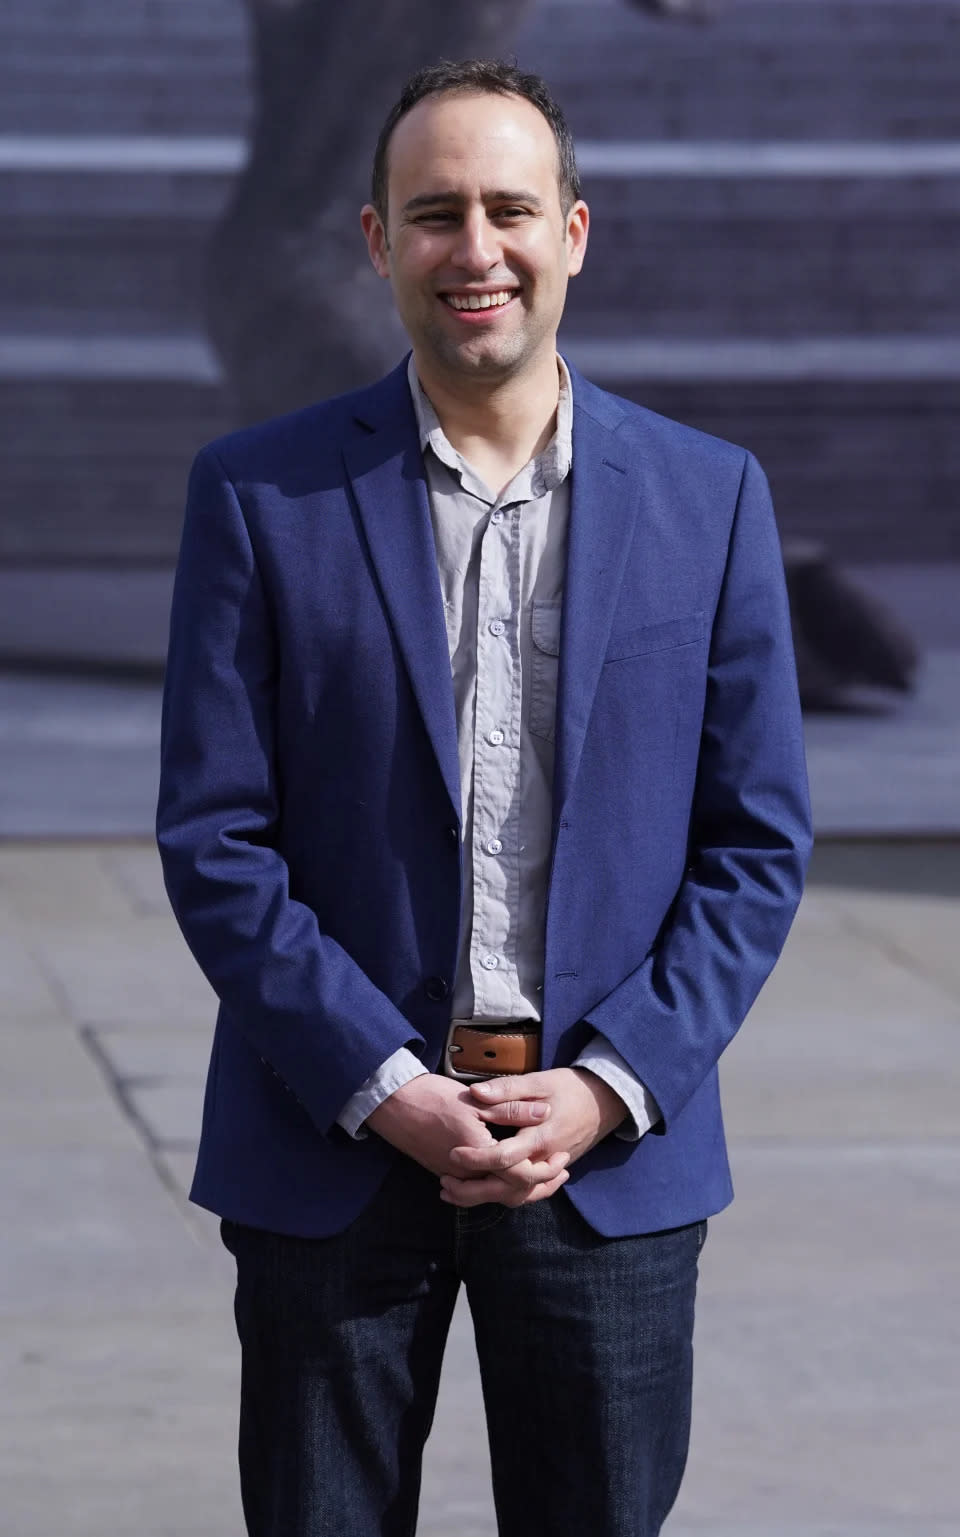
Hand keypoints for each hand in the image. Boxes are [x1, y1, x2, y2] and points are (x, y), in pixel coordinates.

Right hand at [365, 1072, 557, 1183]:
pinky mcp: (447, 1175)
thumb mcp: (477, 1099)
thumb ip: (513, 1109)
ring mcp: (455, 1177)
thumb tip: (545, 1113)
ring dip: (520, 1189)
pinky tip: (510, 1173)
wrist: (393, 1104)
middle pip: (510, 1194)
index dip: (545, 1171)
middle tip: (558, 1172)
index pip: (520, 1176)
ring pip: (494, 1196)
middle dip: (538, 1187)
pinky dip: (499, 1186)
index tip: (561, 1159)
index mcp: (479, 1154)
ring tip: (541, 1176)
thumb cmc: (433, 1096)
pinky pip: (479, 1190)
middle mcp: (467, 1173)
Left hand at [439, 1068, 628, 1208]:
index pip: (505, 1157)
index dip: (477, 1158)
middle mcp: (544, 1160)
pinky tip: (482, 1188)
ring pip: (516, 1196)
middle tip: (444, 1182)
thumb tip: (476, 1093)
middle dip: (473, 1191)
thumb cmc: (570, 1088)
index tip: (453, 1154)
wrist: (604, 1101)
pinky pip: (526, 1192)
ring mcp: (548, 1169)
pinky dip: (503, 1194)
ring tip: (453, 1190)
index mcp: (540, 1137)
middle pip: (507, 1188)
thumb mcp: (540, 1081)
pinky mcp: (548, 1171)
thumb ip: (508, 1090)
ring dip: (484, 1197)